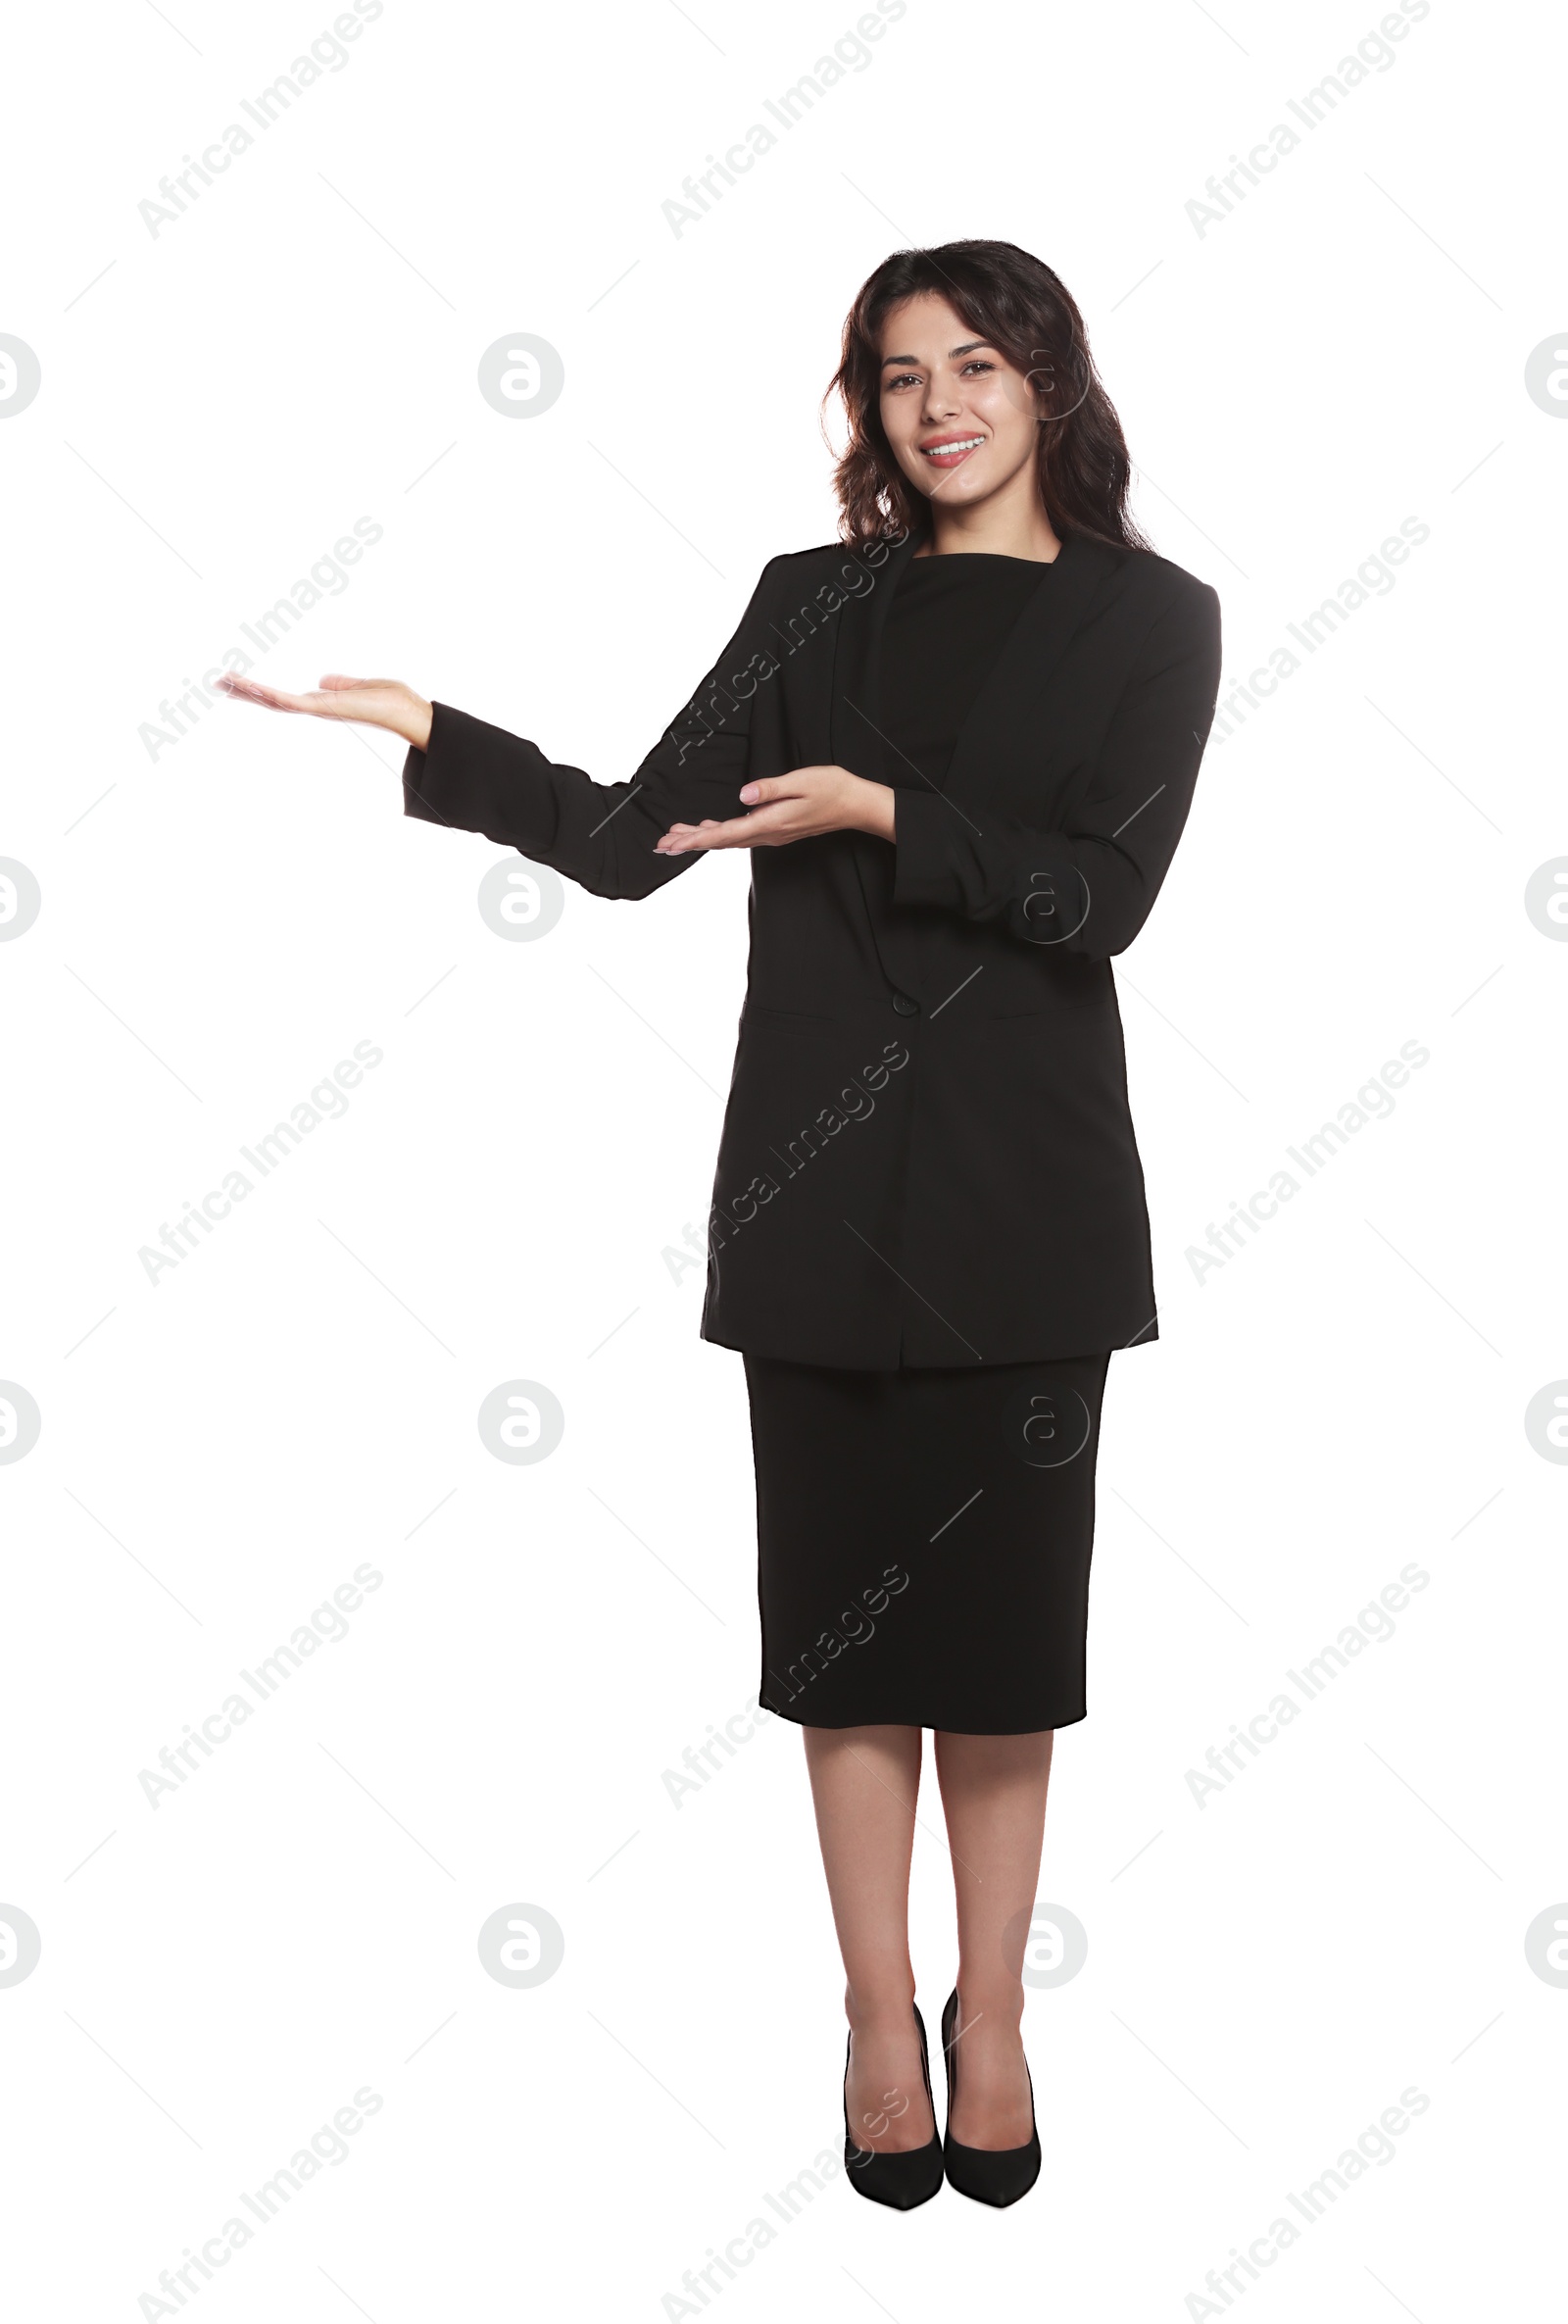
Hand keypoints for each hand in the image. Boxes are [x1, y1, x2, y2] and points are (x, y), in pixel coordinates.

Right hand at [215, 670, 432, 749]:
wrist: (410, 713)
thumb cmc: (393, 701)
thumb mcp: (361, 685)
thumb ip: (341, 684)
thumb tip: (323, 680)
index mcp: (323, 704)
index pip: (285, 698)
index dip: (262, 691)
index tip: (239, 683)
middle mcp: (317, 710)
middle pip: (273, 702)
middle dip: (245, 693)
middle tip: (218, 683)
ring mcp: (319, 711)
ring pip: (276, 702)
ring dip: (249, 692)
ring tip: (224, 681)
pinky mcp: (324, 709)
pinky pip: (290, 701)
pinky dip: (269, 693)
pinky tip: (251, 685)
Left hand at [654, 764, 894, 853]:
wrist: (856, 804)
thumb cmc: (832, 788)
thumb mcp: (802, 780)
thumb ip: (771, 788)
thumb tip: (743, 794)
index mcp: (771, 822)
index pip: (726, 833)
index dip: (696, 838)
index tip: (673, 842)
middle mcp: (768, 833)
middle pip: (721, 841)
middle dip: (690, 842)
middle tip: (661, 845)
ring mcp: (772, 834)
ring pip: (728, 839)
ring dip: (701, 838)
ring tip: (674, 836)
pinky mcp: (775, 829)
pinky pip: (740, 835)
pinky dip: (719, 833)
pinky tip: (707, 828)